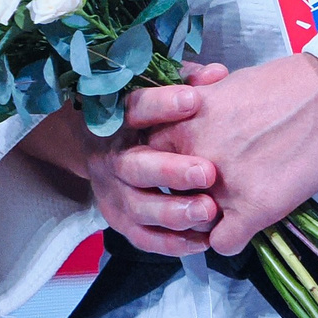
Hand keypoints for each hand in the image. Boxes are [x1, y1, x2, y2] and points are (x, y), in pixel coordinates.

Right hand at [16, 62, 232, 256]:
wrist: (100, 147)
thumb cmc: (144, 116)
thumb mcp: (159, 91)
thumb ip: (187, 82)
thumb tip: (218, 74)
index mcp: (118, 118)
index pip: (134, 109)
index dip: (161, 105)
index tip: (194, 100)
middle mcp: (111, 157)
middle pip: (135, 167)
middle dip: (171, 172)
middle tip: (208, 172)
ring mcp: (113, 192)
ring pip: (139, 208)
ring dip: (174, 213)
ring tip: (209, 212)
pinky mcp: (120, 220)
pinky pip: (144, 237)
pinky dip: (171, 243)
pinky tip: (203, 239)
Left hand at [145, 53, 317, 256]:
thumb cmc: (287, 83)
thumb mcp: (226, 86)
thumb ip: (198, 112)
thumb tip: (188, 128)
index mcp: (182, 121)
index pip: (145, 156)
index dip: (163, 163)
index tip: (178, 166)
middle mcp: (191, 155)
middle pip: (162, 192)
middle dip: (178, 193)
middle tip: (202, 189)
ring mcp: (219, 186)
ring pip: (191, 222)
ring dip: (206, 218)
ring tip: (229, 206)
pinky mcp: (252, 210)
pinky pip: (222, 245)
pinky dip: (233, 238)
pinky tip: (249, 222)